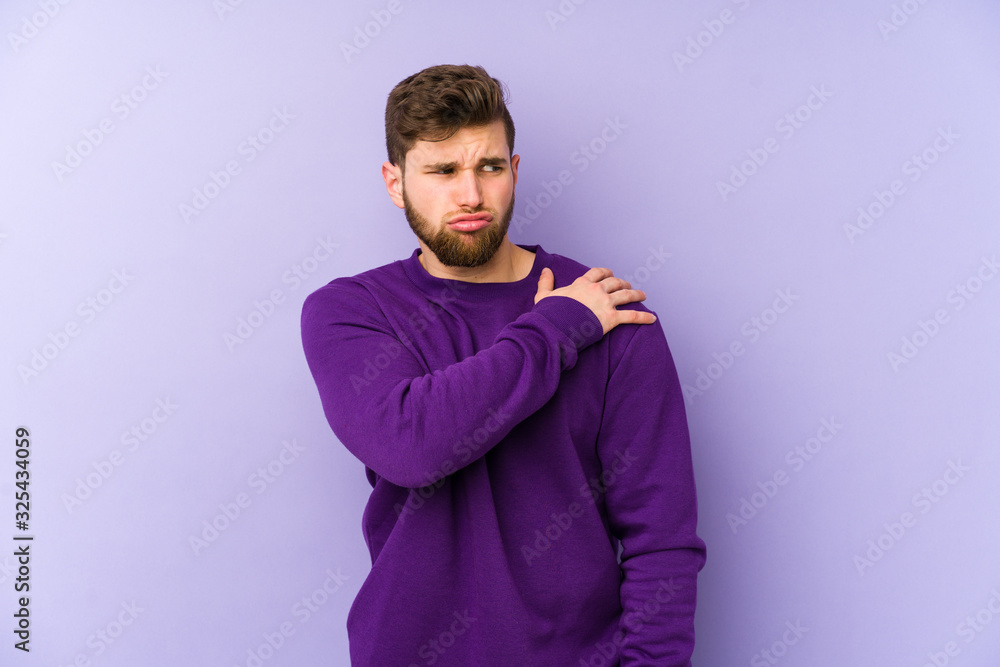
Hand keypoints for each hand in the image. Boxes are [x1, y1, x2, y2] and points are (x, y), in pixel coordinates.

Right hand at [534, 266, 656, 335]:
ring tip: (642, 296)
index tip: (609, 274)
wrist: (554, 327)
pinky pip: (631, 316)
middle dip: (622, 283)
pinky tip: (652, 318)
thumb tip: (546, 269)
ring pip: (626, 295)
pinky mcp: (611, 318)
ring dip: (636, 294)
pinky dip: (643, 317)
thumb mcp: (543, 296)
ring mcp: (605, 303)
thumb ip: (545, 282)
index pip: (596, 273)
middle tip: (627, 286)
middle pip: (614, 282)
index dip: (605, 273)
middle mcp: (596, 290)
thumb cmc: (548, 313)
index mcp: (581, 284)